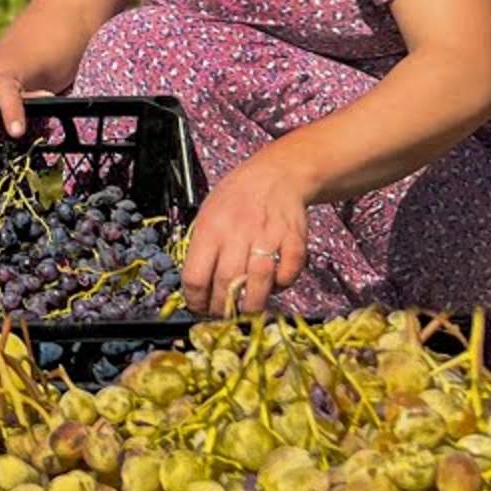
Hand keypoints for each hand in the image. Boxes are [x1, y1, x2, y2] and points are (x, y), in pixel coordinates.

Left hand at [179, 152, 311, 315]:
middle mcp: (238, 233)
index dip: (196, 301)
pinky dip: (281, 286)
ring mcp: (268, 237)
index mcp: (210, 229)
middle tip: (222, 315)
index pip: (196, 276)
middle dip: (222, 309)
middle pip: (226, 285)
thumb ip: (202, 249)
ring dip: (252, 306)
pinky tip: (273, 286)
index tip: (199, 308)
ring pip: (259, 283)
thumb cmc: (236, 199)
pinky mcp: (294, 240)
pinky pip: (288, 273)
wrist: (276, 176)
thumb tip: (197, 288)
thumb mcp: (207, 215)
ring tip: (246, 312)